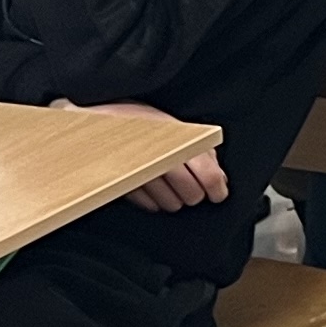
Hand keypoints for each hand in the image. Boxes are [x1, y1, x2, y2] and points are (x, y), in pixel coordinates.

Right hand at [90, 98, 228, 211]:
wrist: (104, 120)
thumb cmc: (147, 124)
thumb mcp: (180, 130)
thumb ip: (205, 153)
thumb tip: (221, 180)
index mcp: (181, 141)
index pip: (210, 177)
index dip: (217, 190)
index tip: (217, 194)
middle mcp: (163, 157)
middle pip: (192, 195)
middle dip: (194, 195)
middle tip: (188, 185)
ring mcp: (143, 173)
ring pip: (172, 205)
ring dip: (174, 199)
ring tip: (166, 182)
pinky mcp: (125, 185)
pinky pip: (150, 206)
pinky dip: (154, 201)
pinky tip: (150, 185)